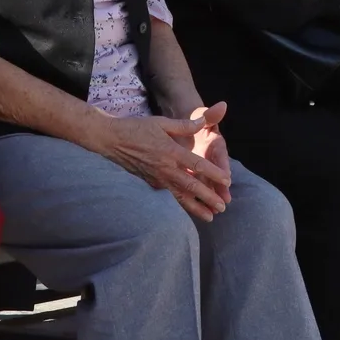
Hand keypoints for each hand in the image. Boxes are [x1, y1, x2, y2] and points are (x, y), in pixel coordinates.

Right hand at [94, 107, 233, 220]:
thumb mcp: (162, 122)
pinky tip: (190, 209)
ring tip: (210, 217)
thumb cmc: (137, 128)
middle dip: (208, 197)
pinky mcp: (151, 182)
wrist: (111, 140)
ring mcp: (157, 177)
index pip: (197, 165)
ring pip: (180, 195)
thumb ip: (184, 125)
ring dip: (196, 207)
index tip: (227, 181)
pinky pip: (169, 195)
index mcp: (171, 151)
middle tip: (222, 207)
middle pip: (191, 186)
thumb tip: (203, 121)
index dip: (213, 173)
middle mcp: (165, 168)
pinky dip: (181, 203)